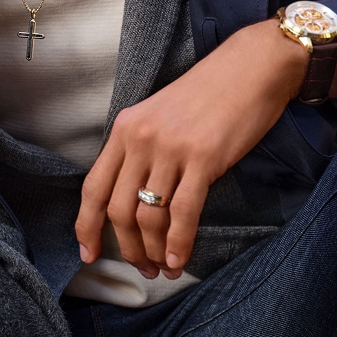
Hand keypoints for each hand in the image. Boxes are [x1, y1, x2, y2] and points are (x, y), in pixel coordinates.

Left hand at [75, 19, 307, 277]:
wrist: (251, 67)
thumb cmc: (206, 95)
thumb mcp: (156, 116)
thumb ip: (138, 152)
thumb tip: (130, 201)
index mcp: (123, 130)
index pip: (93, 188)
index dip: (86, 226)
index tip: (88, 254)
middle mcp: (139, 139)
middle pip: (118, 209)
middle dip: (126, 247)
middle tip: (140, 268)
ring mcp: (170, 149)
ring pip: (148, 216)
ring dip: (153, 251)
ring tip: (162, 268)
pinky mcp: (203, 158)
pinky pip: (182, 212)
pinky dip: (178, 243)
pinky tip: (179, 259)